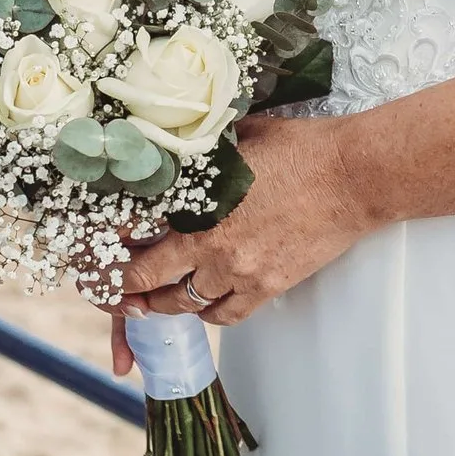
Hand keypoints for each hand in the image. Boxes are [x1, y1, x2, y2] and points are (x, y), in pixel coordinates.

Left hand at [113, 114, 365, 344]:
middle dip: (125, 287)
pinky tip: (205, 303)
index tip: (100, 249)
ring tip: (154, 298)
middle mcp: (213, 247)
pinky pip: (226, 316)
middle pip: (149, 281)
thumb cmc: (302, 150)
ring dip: (163, 302)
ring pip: (184, 304)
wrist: (353, 177)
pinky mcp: (268, 287)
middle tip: (115, 286)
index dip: (111, 247)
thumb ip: (203, 151)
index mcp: (198, 208)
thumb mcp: (239, 139)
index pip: (135, 238)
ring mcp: (240, 272)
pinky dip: (209, 313)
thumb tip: (178, 144)